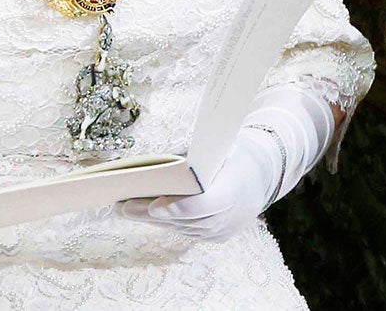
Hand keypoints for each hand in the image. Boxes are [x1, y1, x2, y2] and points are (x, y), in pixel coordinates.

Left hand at [117, 126, 284, 239]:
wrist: (263, 172)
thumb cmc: (233, 154)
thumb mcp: (215, 148)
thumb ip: (187, 160)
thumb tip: (152, 167)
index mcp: (232, 190)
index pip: (202, 205)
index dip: (177, 208)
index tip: (153, 207)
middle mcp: (229, 216)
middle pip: (184, 219)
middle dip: (151, 213)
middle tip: (123, 206)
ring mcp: (224, 231)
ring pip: (182, 228)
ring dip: (155, 219)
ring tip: (127, 209)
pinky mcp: (218, 237)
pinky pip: (188, 231)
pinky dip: (170, 222)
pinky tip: (147, 214)